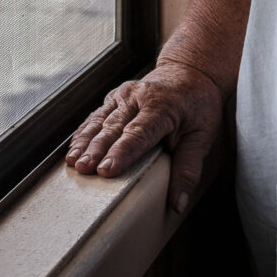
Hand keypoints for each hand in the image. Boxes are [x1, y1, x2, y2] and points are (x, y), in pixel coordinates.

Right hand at [64, 60, 222, 213]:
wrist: (190, 72)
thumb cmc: (198, 106)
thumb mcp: (203, 136)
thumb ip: (188, 169)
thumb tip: (177, 204)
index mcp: (162, 107)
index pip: (139, 133)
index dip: (121, 153)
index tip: (106, 170)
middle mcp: (138, 97)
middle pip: (114, 127)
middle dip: (96, 149)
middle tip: (83, 169)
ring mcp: (123, 94)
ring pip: (100, 120)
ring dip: (84, 141)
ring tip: (73, 161)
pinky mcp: (114, 96)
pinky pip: (96, 115)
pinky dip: (83, 132)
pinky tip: (73, 148)